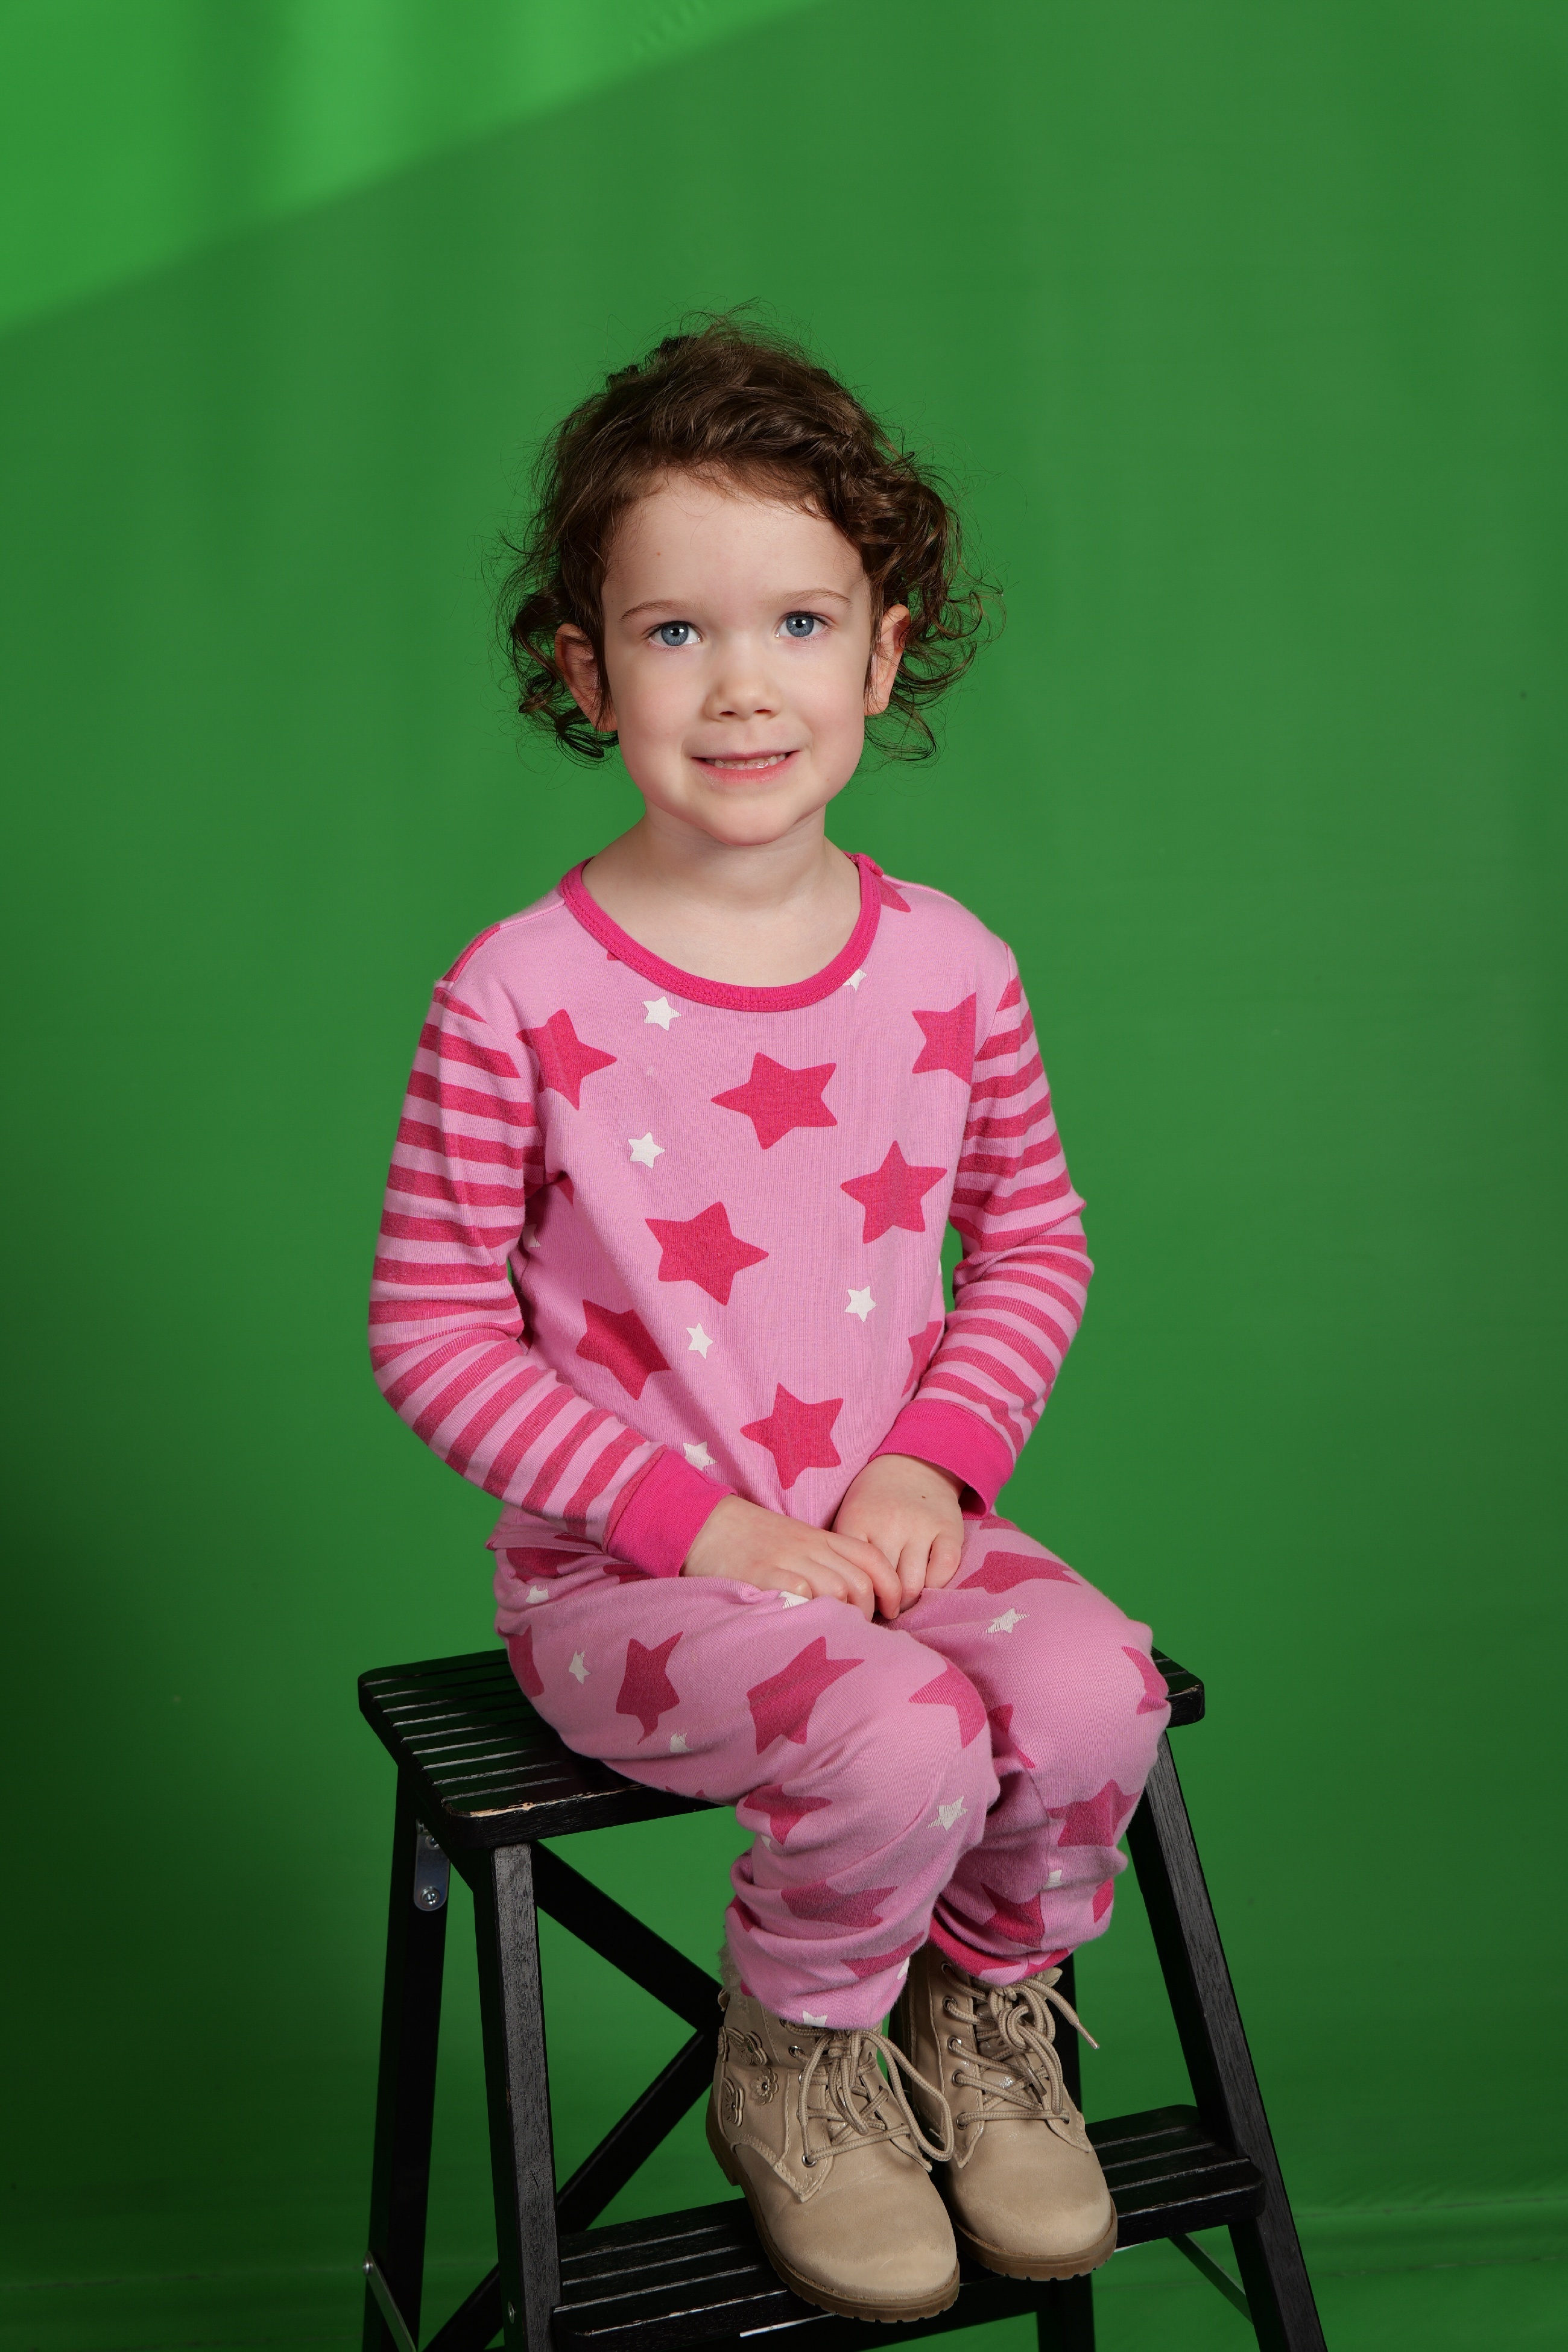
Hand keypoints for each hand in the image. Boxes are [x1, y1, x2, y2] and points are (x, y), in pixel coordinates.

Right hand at [682, 1495, 901, 1620]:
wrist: (706, 1523)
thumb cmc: (754, 1540)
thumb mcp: (797, 1542)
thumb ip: (825, 1563)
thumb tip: (856, 1600)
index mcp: (821, 1537)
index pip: (872, 1558)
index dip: (892, 1587)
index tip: (891, 1610)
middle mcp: (809, 1547)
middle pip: (859, 1582)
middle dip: (867, 1613)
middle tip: (857, 1631)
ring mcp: (787, 1560)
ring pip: (836, 1590)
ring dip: (842, 1618)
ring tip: (833, 1634)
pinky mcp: (762, 1575)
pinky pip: (800, 1594)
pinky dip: (810, 1613)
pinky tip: (805, 1627)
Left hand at [831, 1454, 964, 1617]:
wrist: (912, 1464)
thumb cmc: (874, 1503)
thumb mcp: (849, 1518)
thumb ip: (845, 1555)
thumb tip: (843, 1601)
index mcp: (857, 1521)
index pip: (853, 1576)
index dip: (857, 1598)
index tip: (860, 1603)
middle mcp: (889, 1523)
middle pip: (884, 1585)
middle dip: (883, 1605)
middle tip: (882, 1607)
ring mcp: (921, 1525)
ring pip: (914, 1585)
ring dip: (909, 1601)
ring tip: (903, 1600)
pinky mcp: (950, 1528)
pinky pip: (945, 1570)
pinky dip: (936, 1586)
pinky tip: (927, 1584)